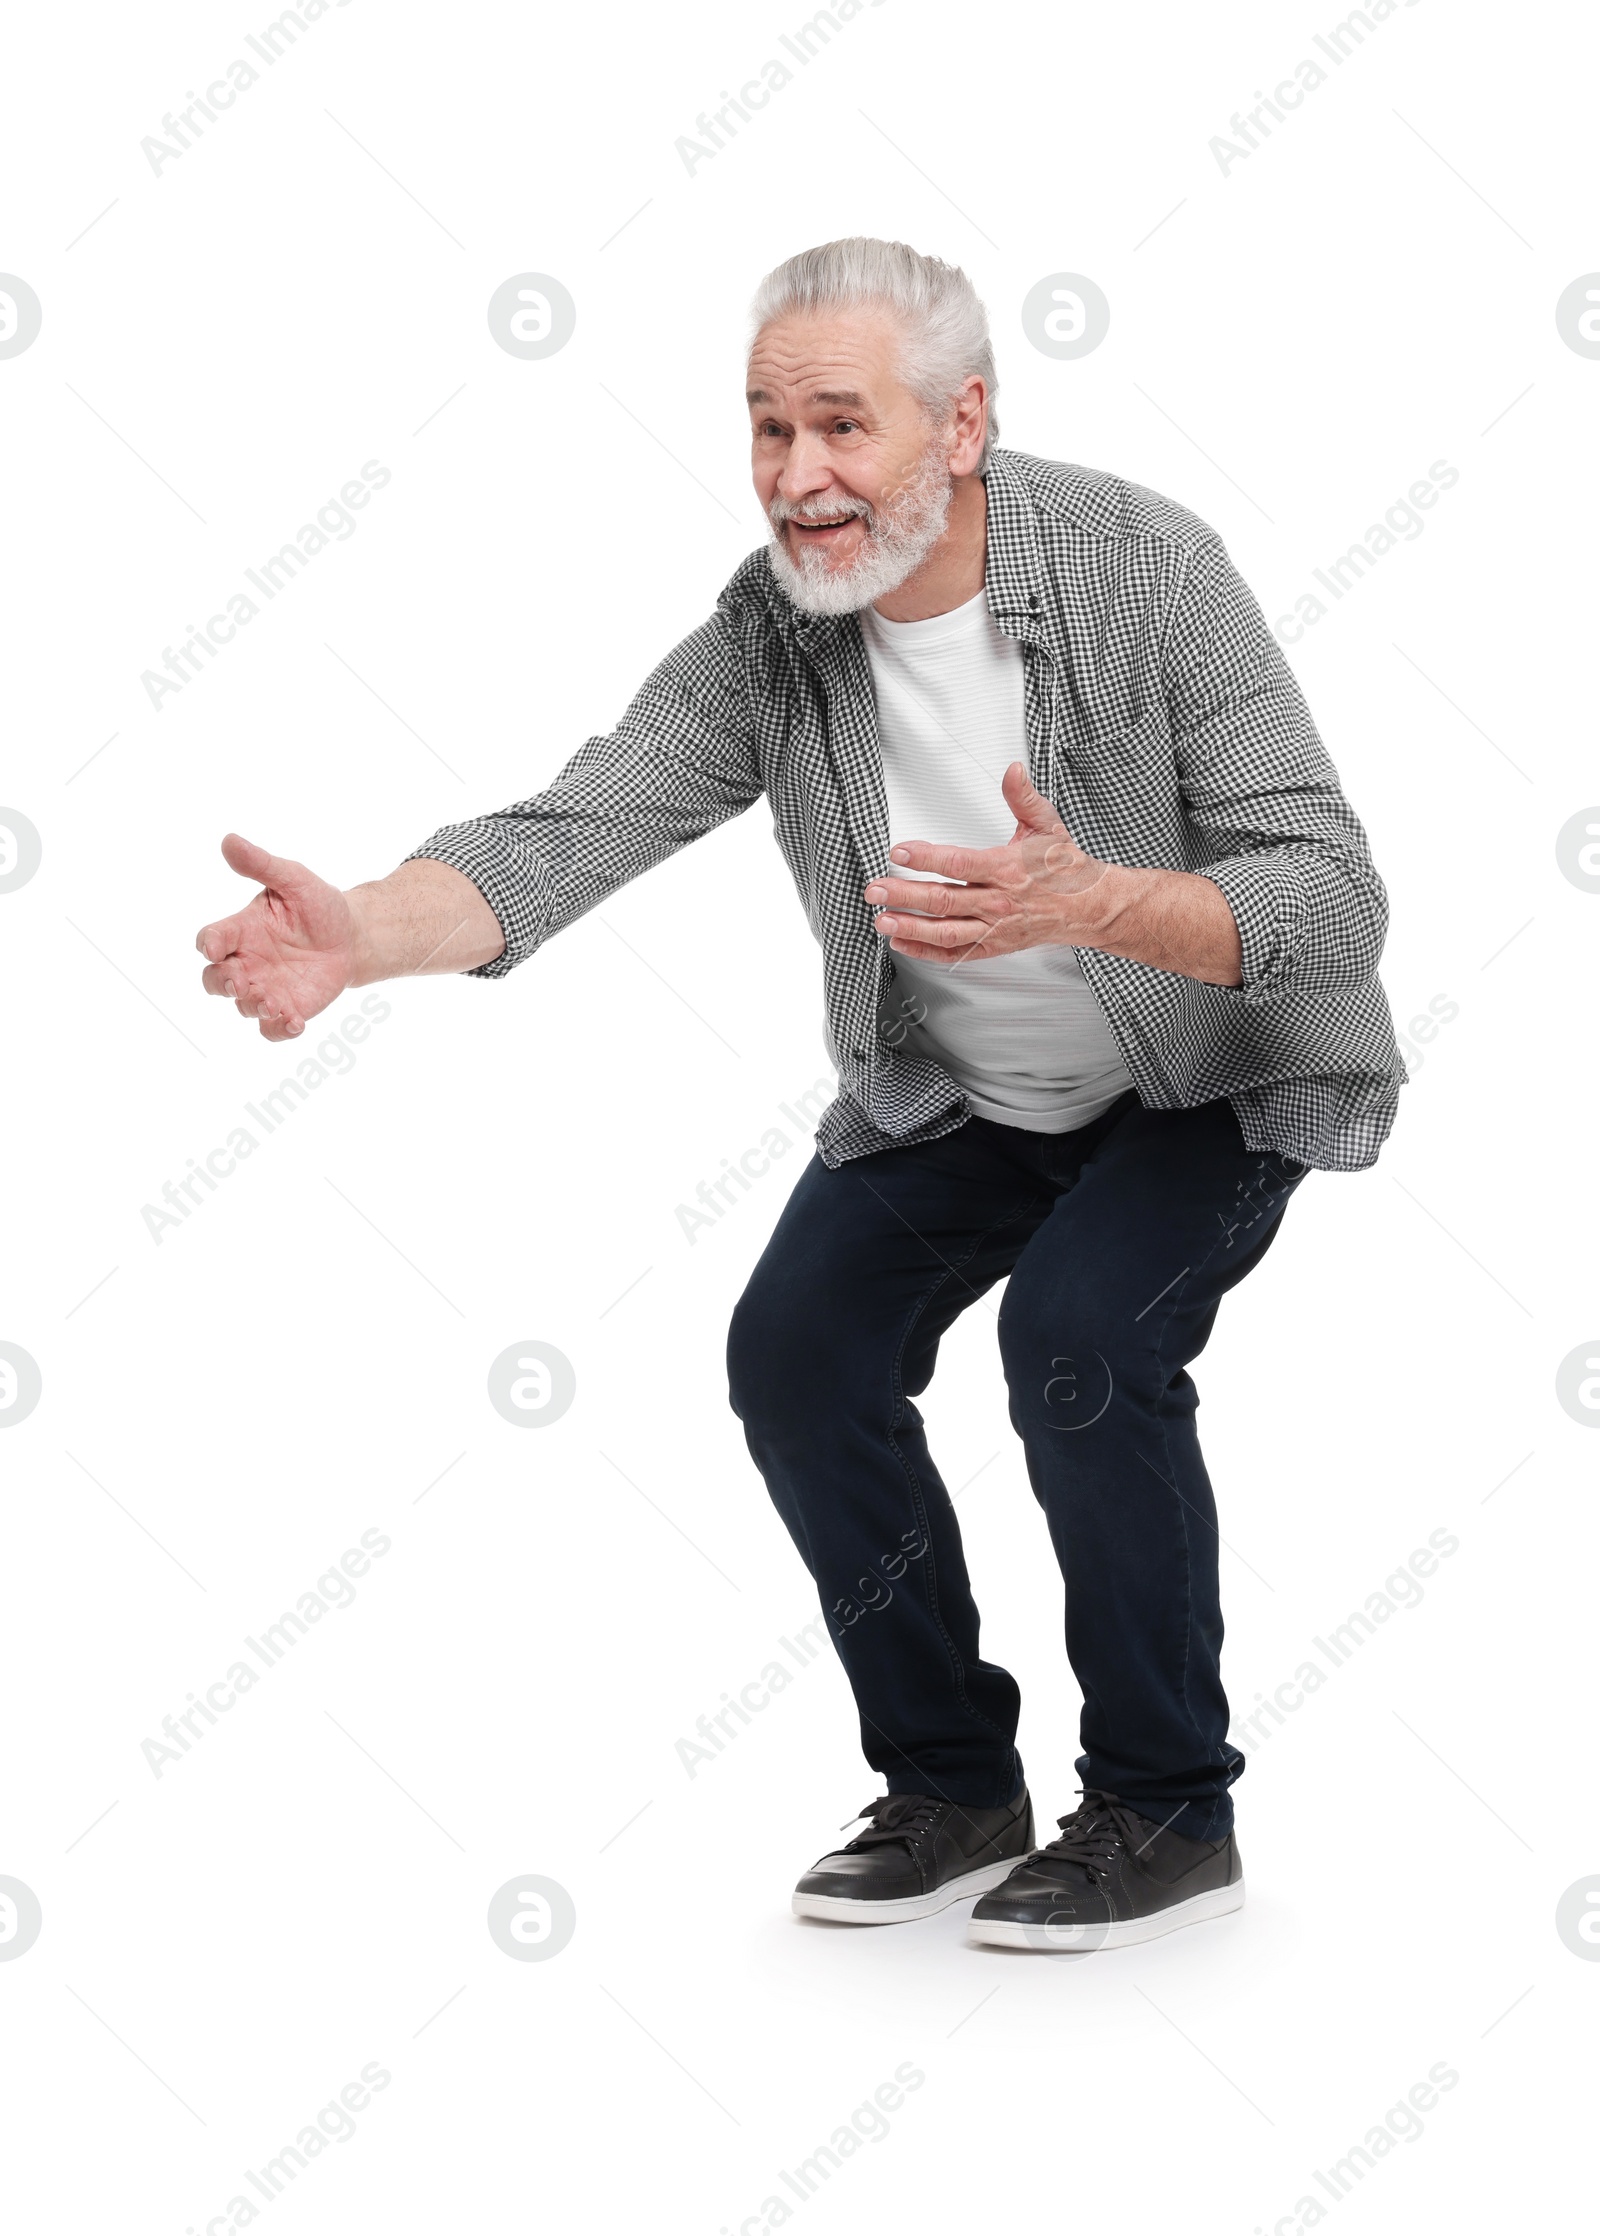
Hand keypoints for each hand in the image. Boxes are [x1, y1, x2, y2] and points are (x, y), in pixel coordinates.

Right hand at [196, 834, 356, 1040]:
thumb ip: (262, 865)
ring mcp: (264, 988)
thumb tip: (229, 840)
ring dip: (253, 1006)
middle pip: (214, 980)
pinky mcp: (287, 1008)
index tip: (213, 946)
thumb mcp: (293, 879)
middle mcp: (246, 962)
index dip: (208, 944)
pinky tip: (295, 1023)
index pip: (212, 938)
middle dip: (220, 983)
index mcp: (241, 929)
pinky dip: (278, 1030)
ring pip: (242, 1006)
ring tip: (272, 1002)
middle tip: (238, 982)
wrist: (353, 936)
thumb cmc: (317, 905)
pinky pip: (272, 1029)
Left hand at [863, 763, 1110, 963]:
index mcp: (1007, 869)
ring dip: (910, 927)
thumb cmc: (1064, 867)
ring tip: (882, 920)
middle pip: (944, 900)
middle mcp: (998, 902)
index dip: (927, 858)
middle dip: (904, 895)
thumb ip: (1023, 798)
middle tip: (875, 889)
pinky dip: (926, 950)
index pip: (959, 864)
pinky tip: (903, 943)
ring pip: (945, 931)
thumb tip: (1013, 771)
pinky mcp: (993, 946)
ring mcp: (994, 928)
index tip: (900, 851)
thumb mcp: (1047, 825)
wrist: (1088, 906)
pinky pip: (955, 952)